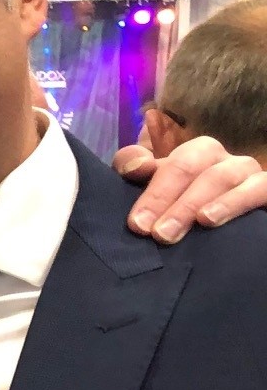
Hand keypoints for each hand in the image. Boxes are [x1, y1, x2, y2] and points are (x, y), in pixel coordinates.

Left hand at [115, 135, 266, 242]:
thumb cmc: (187, 212)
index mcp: (193, 154)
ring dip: (192, 204)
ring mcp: (246, 172)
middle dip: (165, 198)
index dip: (150, 190)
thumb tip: (134, 166)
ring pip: (221, 176)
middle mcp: (220, 158)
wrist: (237, 235)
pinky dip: (234, 202)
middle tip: (151, 233)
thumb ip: (136, 170)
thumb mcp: (160, 193)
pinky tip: (211, 219)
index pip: (166, 160)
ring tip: (171, 232)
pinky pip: (259, 187)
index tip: (136, 224)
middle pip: (190, 163)